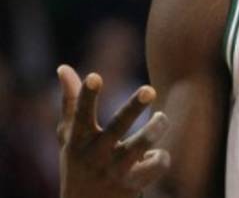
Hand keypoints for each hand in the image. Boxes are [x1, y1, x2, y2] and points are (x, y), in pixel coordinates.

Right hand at [57, 65, 170, 197]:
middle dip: (132, 108)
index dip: (86, 96)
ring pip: (139, 146)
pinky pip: (156, 166)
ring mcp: (114, 170)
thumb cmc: (80, 164)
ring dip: (154, 130)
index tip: (94, 76)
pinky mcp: (132, 184)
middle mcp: (95, 154)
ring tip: (161, 116)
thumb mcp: (70, 137)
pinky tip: (156, 155)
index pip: (80, 114)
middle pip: (117, 127)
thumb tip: (64, 67)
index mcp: (78, 140)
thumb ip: (70, 103)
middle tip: (150, 89)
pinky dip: (161, 157)